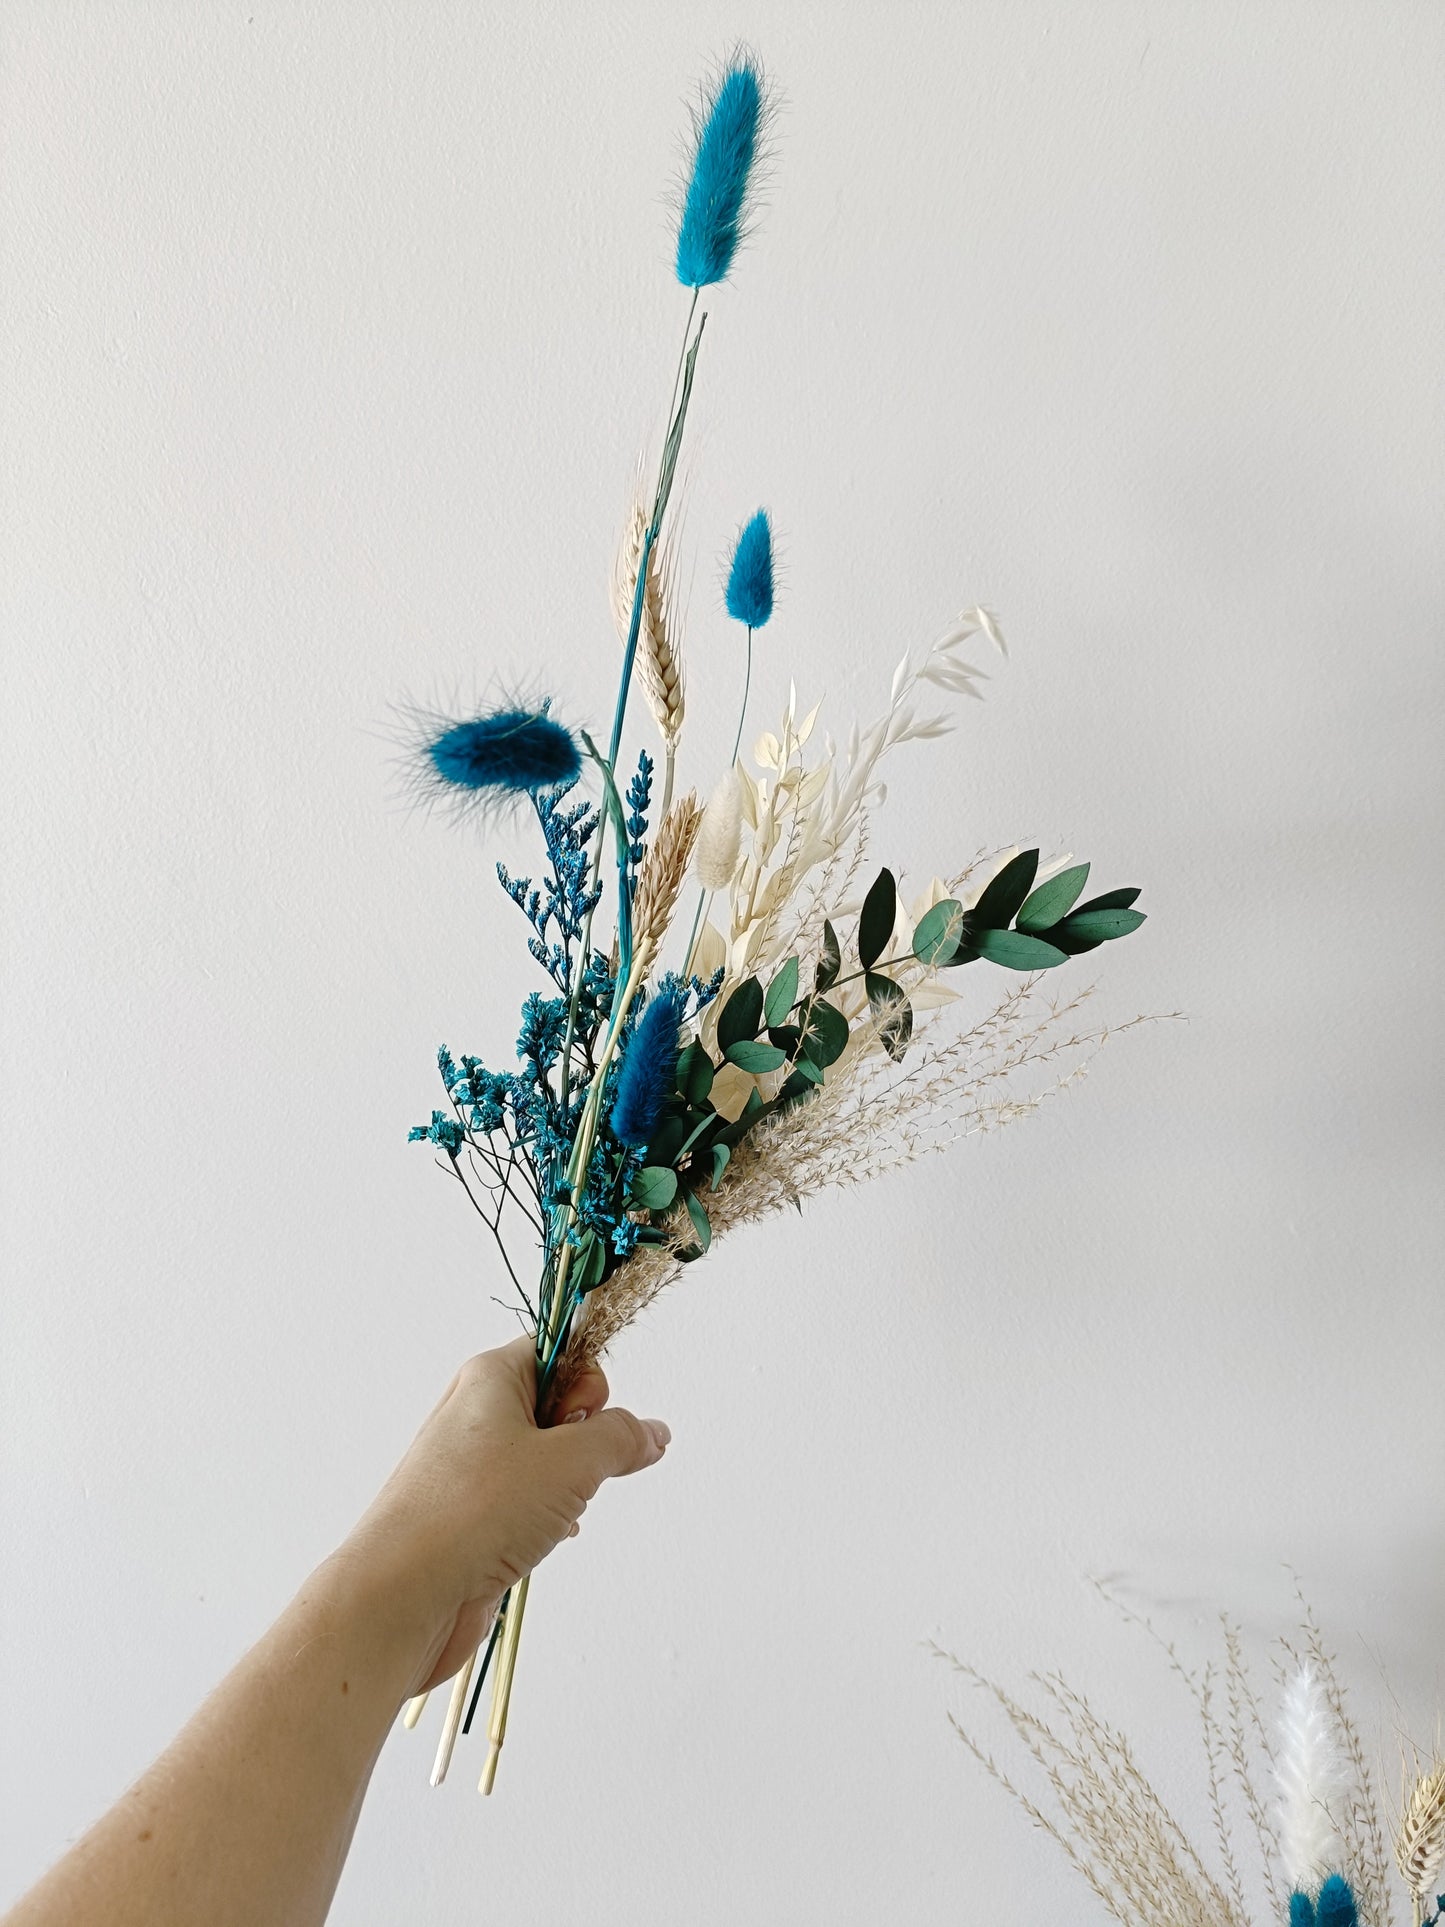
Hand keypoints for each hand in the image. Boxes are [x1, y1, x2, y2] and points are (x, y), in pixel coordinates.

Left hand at [332, 1337, 669, 1698]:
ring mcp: (467, 1470)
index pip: (557, 1351)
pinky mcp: (466, 1519)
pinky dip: (544, 1522)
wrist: (402, 1595)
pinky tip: (543, 1542)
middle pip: (555, 1409)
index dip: (587, 1383)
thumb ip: (621, 1438)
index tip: (585, 1418)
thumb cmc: (476, 1511)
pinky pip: (523, 1505)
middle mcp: (474, 1415)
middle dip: (582, 1444)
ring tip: (550, 1516)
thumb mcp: (571, 1461)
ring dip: (566, 1490)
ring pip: (543, 1463)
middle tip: (569, 1473)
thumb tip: (652, 1432)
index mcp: (490, 1377)